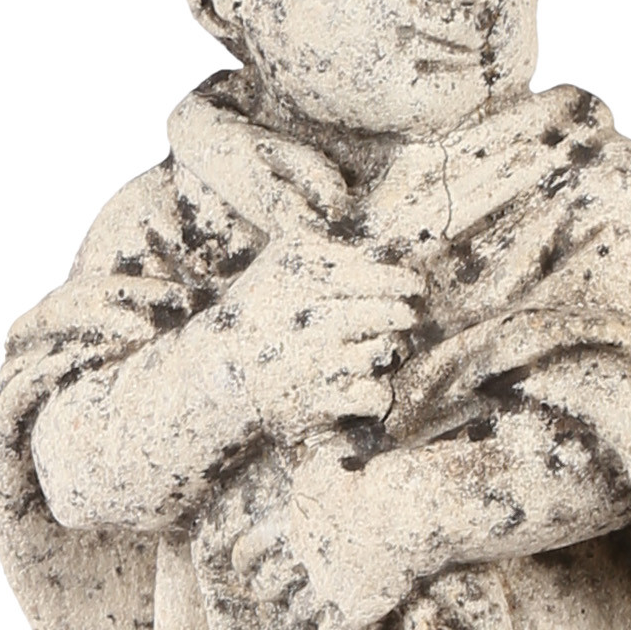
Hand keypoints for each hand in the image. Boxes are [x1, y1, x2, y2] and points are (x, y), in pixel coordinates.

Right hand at [202, 234, 423, 440]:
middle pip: (392, 312)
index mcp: (304, 275)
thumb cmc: (256, 312)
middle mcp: (312, 315)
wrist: (216, 373)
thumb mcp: (278, 262)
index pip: (377, 274)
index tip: (414, 286)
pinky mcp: (319, 400)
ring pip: (384, 352)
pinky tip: (361, 383)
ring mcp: (317, 360)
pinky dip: (376, 392)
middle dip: (402, 313)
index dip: (405, 280)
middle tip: (404, 315)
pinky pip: (375, 394)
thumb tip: (370, 229)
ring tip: (368, 349)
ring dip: (384, 351)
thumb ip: (320, 242)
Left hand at [226, 453, 420, 629]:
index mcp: (291, 523)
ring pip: (300, 610)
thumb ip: (307, 476)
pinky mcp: (353, 610)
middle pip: (270, 584)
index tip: (242, 567)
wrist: (406, 509)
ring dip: (300, 610)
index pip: (251, 548)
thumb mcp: (324, 464)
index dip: (244, 559)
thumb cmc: (370, 478)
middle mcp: (303, 559)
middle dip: (268, 587)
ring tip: (304, 610)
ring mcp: (327, 587)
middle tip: (269, 590)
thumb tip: (302, 475)